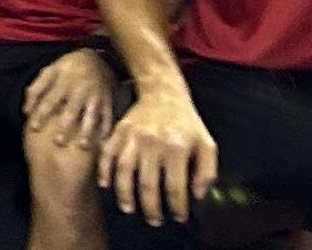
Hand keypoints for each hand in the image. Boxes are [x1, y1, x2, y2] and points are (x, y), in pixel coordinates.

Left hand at [23, 43, 115, 154]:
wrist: (95, 60)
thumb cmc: (67, 69)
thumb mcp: (49, 72)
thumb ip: (36, 89)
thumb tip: (25, 111)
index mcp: (63, 81)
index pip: (50, 99)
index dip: (41, 113)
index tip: (33, 128)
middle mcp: (79, 89)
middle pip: (71, 110)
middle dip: (65, 126)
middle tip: (58, 142)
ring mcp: (95, 96)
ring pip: (91, 116)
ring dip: (87, 131)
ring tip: (83, 146)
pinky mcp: (107, 102)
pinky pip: (108, 118)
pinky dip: (106, 131)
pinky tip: (102, 143)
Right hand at [101, 87, 218, 227]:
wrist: (163, 91)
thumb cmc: (187, 122)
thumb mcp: (207, 144)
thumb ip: (207, 172)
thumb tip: (197, 196)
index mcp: (177, 147)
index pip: (175, 187)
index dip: (177, 207)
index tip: (179, 217)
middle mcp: (153, 142)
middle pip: (148, 184)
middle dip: (151, 208)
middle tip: (155, 220)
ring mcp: (133, 136)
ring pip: (124, 171)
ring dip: (125, 194)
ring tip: (129, 209)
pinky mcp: (120, 130)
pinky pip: (107, 153)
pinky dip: (104, 170)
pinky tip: (105, 185)